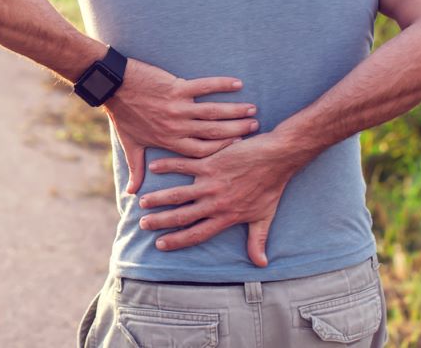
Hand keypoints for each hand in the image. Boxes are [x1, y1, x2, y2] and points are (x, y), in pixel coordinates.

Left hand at [102, 58, 258, 193]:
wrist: (114, 86)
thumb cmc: (123, 116)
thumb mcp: (130, 144)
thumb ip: (136, 169)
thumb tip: (132, 193)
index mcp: (169, 141)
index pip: (201, 152)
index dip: (222, 152)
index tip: (240, 151)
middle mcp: (177, 127)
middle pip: (213, 133)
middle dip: (237, 132)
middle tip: (256, 130)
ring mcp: (178, 107)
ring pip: (212, 112)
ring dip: (235, 111)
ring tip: (252, 111)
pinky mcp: (176, 87)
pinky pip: (203, 86)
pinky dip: (221, 84)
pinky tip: (237, 84)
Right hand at [136, 132, 304, 266]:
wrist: (278, 157)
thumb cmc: (272, 186)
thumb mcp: (265, 216)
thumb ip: (257, 240)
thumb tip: (260, 263)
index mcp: (226, 217)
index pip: (197, 233)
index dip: (177, 240)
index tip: (160, 244)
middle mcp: (216, 202)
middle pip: (182, 216)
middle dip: (160, 222)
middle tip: (144, 224)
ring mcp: (212, 182)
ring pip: (178, 194)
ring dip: (158, 198)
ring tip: (142, 201)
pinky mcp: (211, 163)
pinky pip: (184, 165)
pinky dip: (167, 166)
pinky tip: (153, 166)